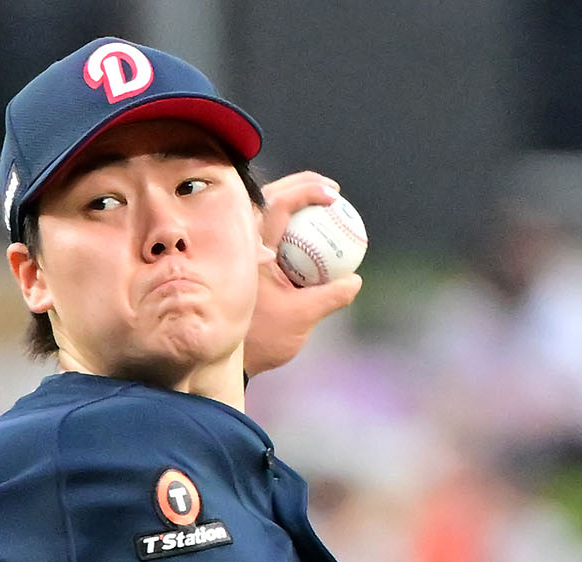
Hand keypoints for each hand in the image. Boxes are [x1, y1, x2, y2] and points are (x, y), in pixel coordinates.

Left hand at [244, 172, 362, 377]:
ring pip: (269, 210)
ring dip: (296, 200)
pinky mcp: (245, 259)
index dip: (308, 190)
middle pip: (272, 196)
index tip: (333, 196)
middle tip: (333, 192)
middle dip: (304, 185)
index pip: (278, 203)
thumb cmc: (261, 338)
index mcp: (250, 248)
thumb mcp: (302, 318)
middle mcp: (241, 242)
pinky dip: (291, 224)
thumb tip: (355, 279)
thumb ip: (330, 297)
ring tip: (324, 203)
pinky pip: (270, 231)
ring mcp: (240, 248)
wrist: (226, 356)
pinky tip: (311, 232)